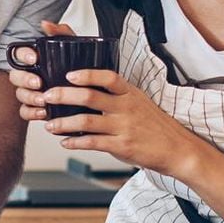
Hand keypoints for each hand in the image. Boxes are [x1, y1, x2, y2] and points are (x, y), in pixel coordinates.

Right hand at [9, 19, 74, 119]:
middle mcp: (30, 76)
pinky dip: (32, 113)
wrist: (96, 94)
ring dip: (29, 97)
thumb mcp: (74, 48)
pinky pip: (25, 112)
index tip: (34, 58)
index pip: (19, 54)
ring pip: (20, 94)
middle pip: (15, 76)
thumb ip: (61, 33)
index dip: (23, 55)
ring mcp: (32, 93)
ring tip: (43, 100)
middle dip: (24, 79)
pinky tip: (43, 112)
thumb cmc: (82, 69)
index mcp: (36, 60)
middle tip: (38, 82)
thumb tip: (46, 24)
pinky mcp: (36, 109)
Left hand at [40, 68, 208, 179]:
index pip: (107, 77)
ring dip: (63, 122)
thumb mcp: (139, 101)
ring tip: (49, 124)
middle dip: (64, 95)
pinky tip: (65, 142)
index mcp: (129, 93)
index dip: (87, 74)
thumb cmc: (153, 124)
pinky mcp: (122, 146)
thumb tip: (86, 89)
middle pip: (90, 96)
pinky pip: (93, 143)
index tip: (68, 74)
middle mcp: (126, 107)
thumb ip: (116, 95)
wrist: (176, 148)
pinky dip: (75, 142)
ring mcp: (123, 127)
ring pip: (86, 121)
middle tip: (47, 96)